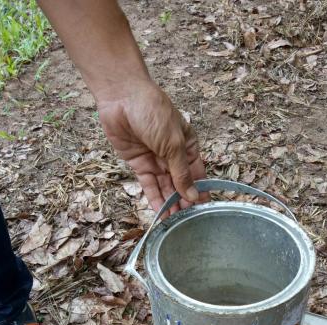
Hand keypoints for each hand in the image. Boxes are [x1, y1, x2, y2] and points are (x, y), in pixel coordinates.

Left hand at [97, 79, 206, 213]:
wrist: (121, 97)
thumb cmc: (154, 113)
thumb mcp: (173, 144)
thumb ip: (182, 172)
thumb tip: (193, 196)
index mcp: (188, 146)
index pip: (197, 174)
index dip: (200, 192)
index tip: (204, 211)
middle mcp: (173, 155)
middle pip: (181, 184)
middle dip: (184, 202)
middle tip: (188, 223)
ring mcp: (156, 161)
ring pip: (165, 188)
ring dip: (170, 205)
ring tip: (174, 224)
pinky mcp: (139, 164)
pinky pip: (149, 186)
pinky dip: (154, 199)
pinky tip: (160, 214)